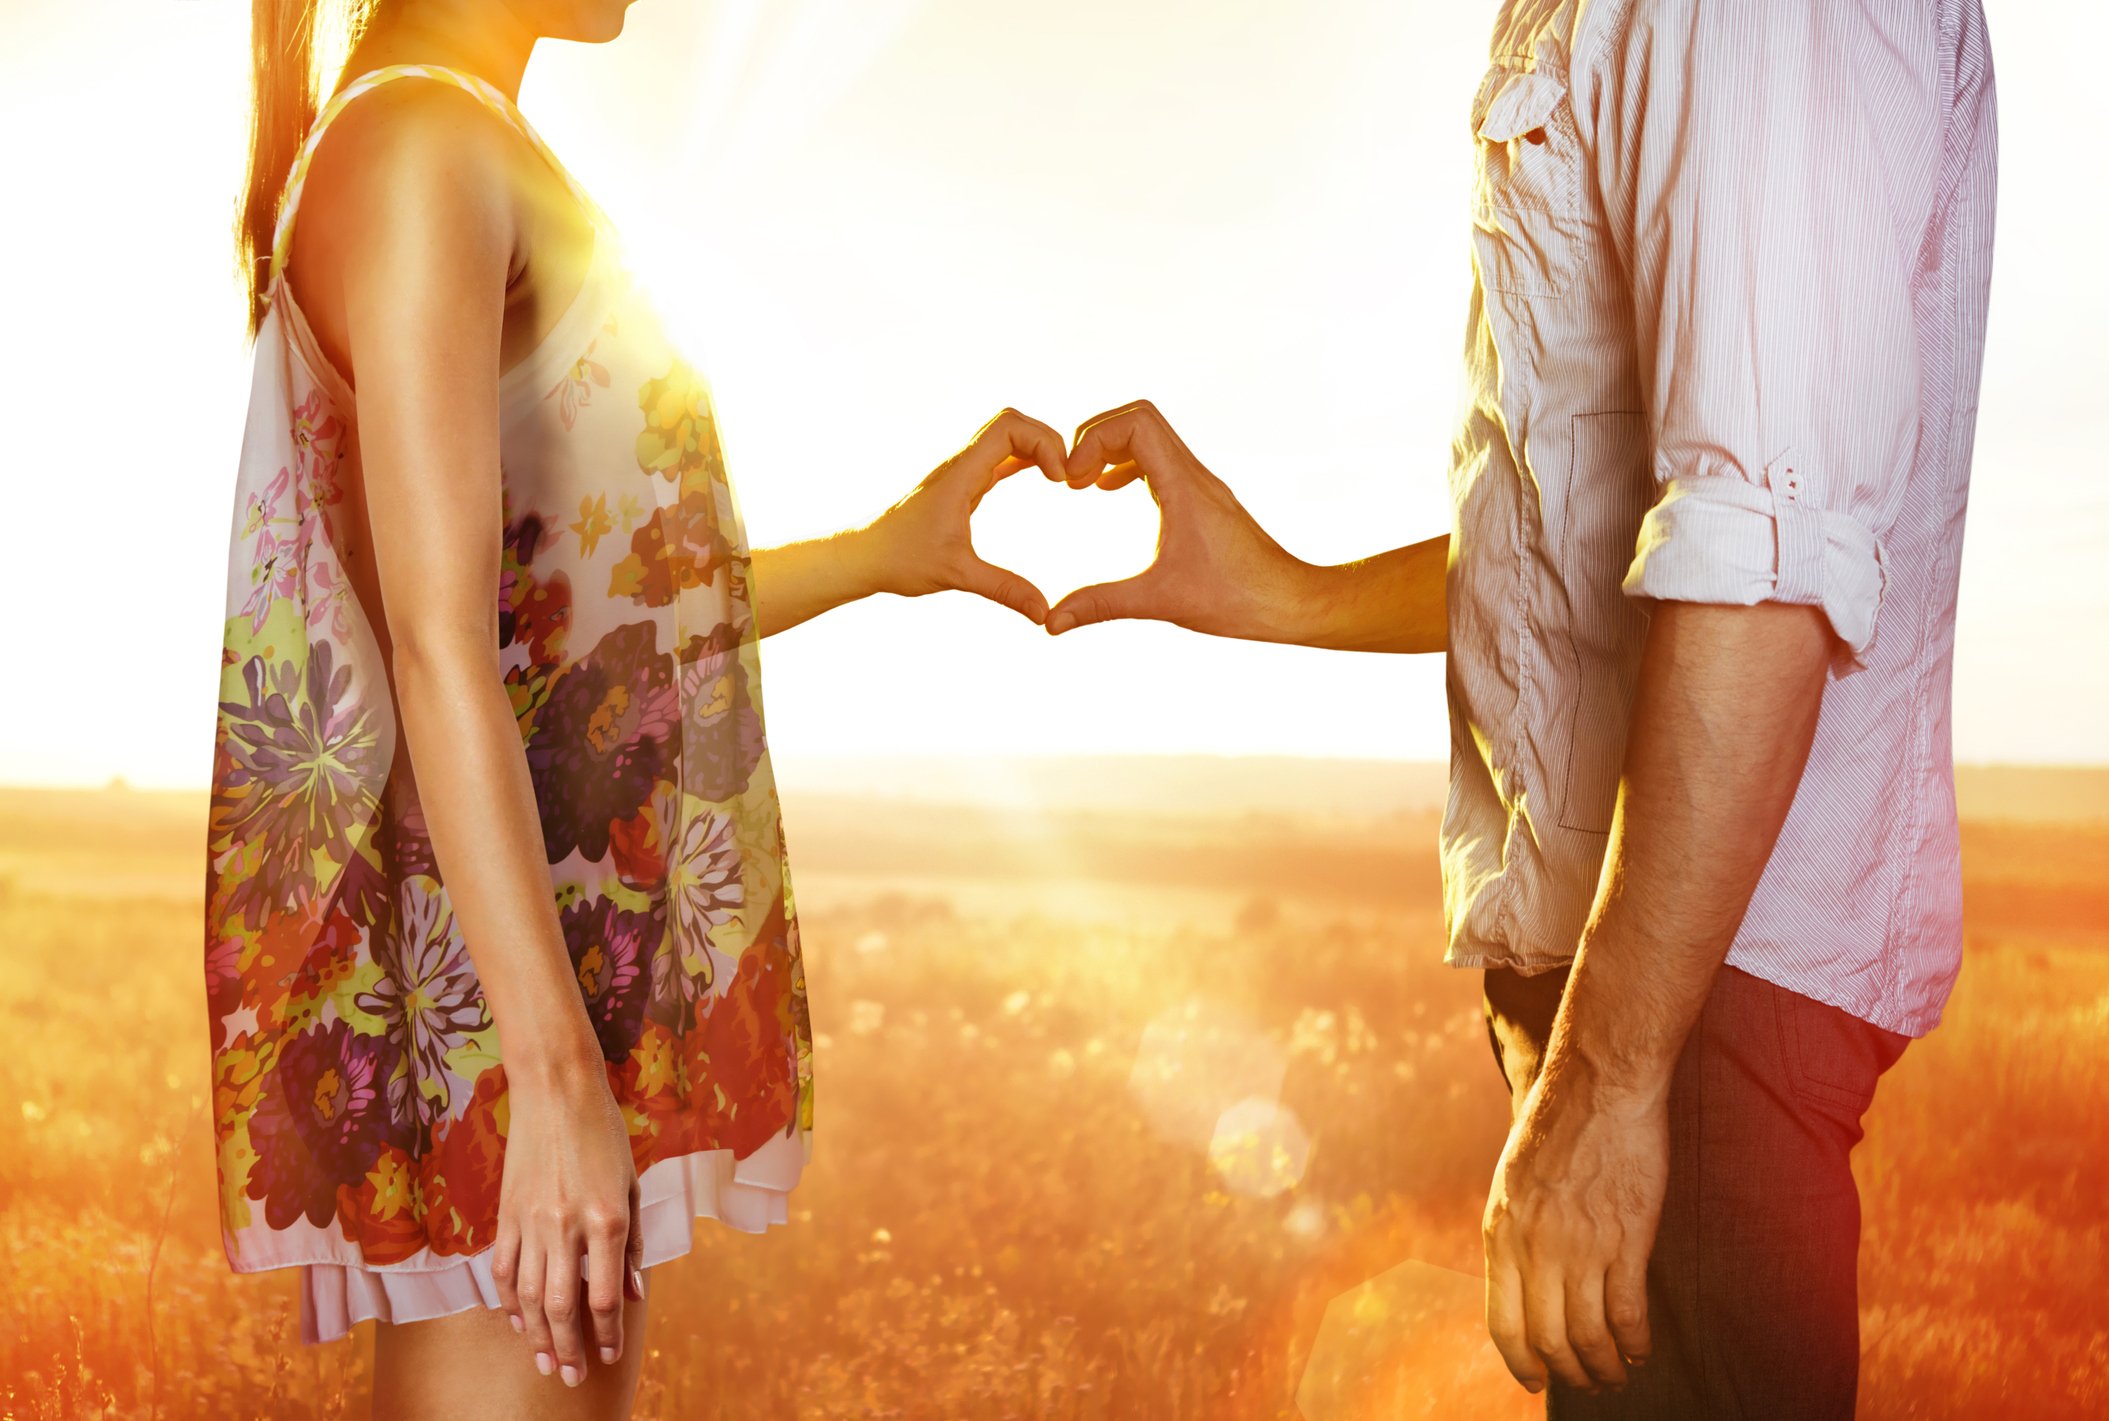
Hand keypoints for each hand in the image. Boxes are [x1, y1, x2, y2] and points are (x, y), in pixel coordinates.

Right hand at [490, 1067, 644, 1387]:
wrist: (556, 1090)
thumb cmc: (604, 1133)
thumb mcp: (632, 1184)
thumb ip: (632, 1242)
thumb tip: (633, 1292)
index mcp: (607, 1218)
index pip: (605, 1296)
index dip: (608, 1333)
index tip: (609, 1356)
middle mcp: (567, 1226)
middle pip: (562, 1307)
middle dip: (570, 1348)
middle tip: (574, 1378)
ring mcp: (531, 1221)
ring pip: (528, 1296)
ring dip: (537, 1336)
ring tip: (546, 1363)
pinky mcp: (506, 1214)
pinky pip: (503, 1270)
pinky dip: (509, 1301)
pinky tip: (519, 1322)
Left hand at [861, 407, 1068, 624]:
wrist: (865, 556)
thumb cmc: (900, 560)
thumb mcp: (957, 575)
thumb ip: (1003, 590)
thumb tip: (1043, 612)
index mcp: (960, 475)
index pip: (1008, 427)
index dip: (1043, 442)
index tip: (1058, 479)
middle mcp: (961, 465)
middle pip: (1012, 423)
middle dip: (1047, 440)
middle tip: (1067, 476)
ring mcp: (962, 473)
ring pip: (1006, 437)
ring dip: (1037, 448)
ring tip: (1061, 477)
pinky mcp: (962, 486)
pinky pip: (999, 459)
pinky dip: (1025, 460)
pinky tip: (1043, 478)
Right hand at [1044, 400, 1316, 639]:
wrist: (1290, 602)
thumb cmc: (1237, 600)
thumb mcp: (1160, 602)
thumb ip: (1101, 605)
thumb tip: (1051, 623)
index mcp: (1185, 486)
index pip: (1136, 423)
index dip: (1094, 438)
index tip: (1071, 479)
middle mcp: (1195, 475)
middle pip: (1140, 418)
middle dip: (1096, 436)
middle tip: (1071, 476)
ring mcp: (1201, 484)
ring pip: (1151, 437)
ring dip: (1111, 448)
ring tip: (1082, 483)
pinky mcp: (1203, 499)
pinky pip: (1160, 460)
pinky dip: (1128, 464)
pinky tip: (1108, 491)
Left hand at [1482, 1059, 1666, 1393]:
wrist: (1598, 1083)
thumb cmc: (1556, 1124)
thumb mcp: (1512, 1178)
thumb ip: (1515, 1229)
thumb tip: (1520, 1274)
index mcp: (1501, 1232)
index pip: (1502, 1321)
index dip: (1519, 1361)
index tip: (1533, 1381)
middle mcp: (1535, 1248)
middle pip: (1548, 1339)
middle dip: (1567, 1373)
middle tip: (1586, 1382)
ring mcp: (1582, 1246)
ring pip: (1589, 1336)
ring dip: (1604, 1367)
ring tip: (1616, 1375)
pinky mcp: (1627, 1240)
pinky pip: (1628, 1313)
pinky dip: (1635, 1342)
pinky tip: (1641, 1349)